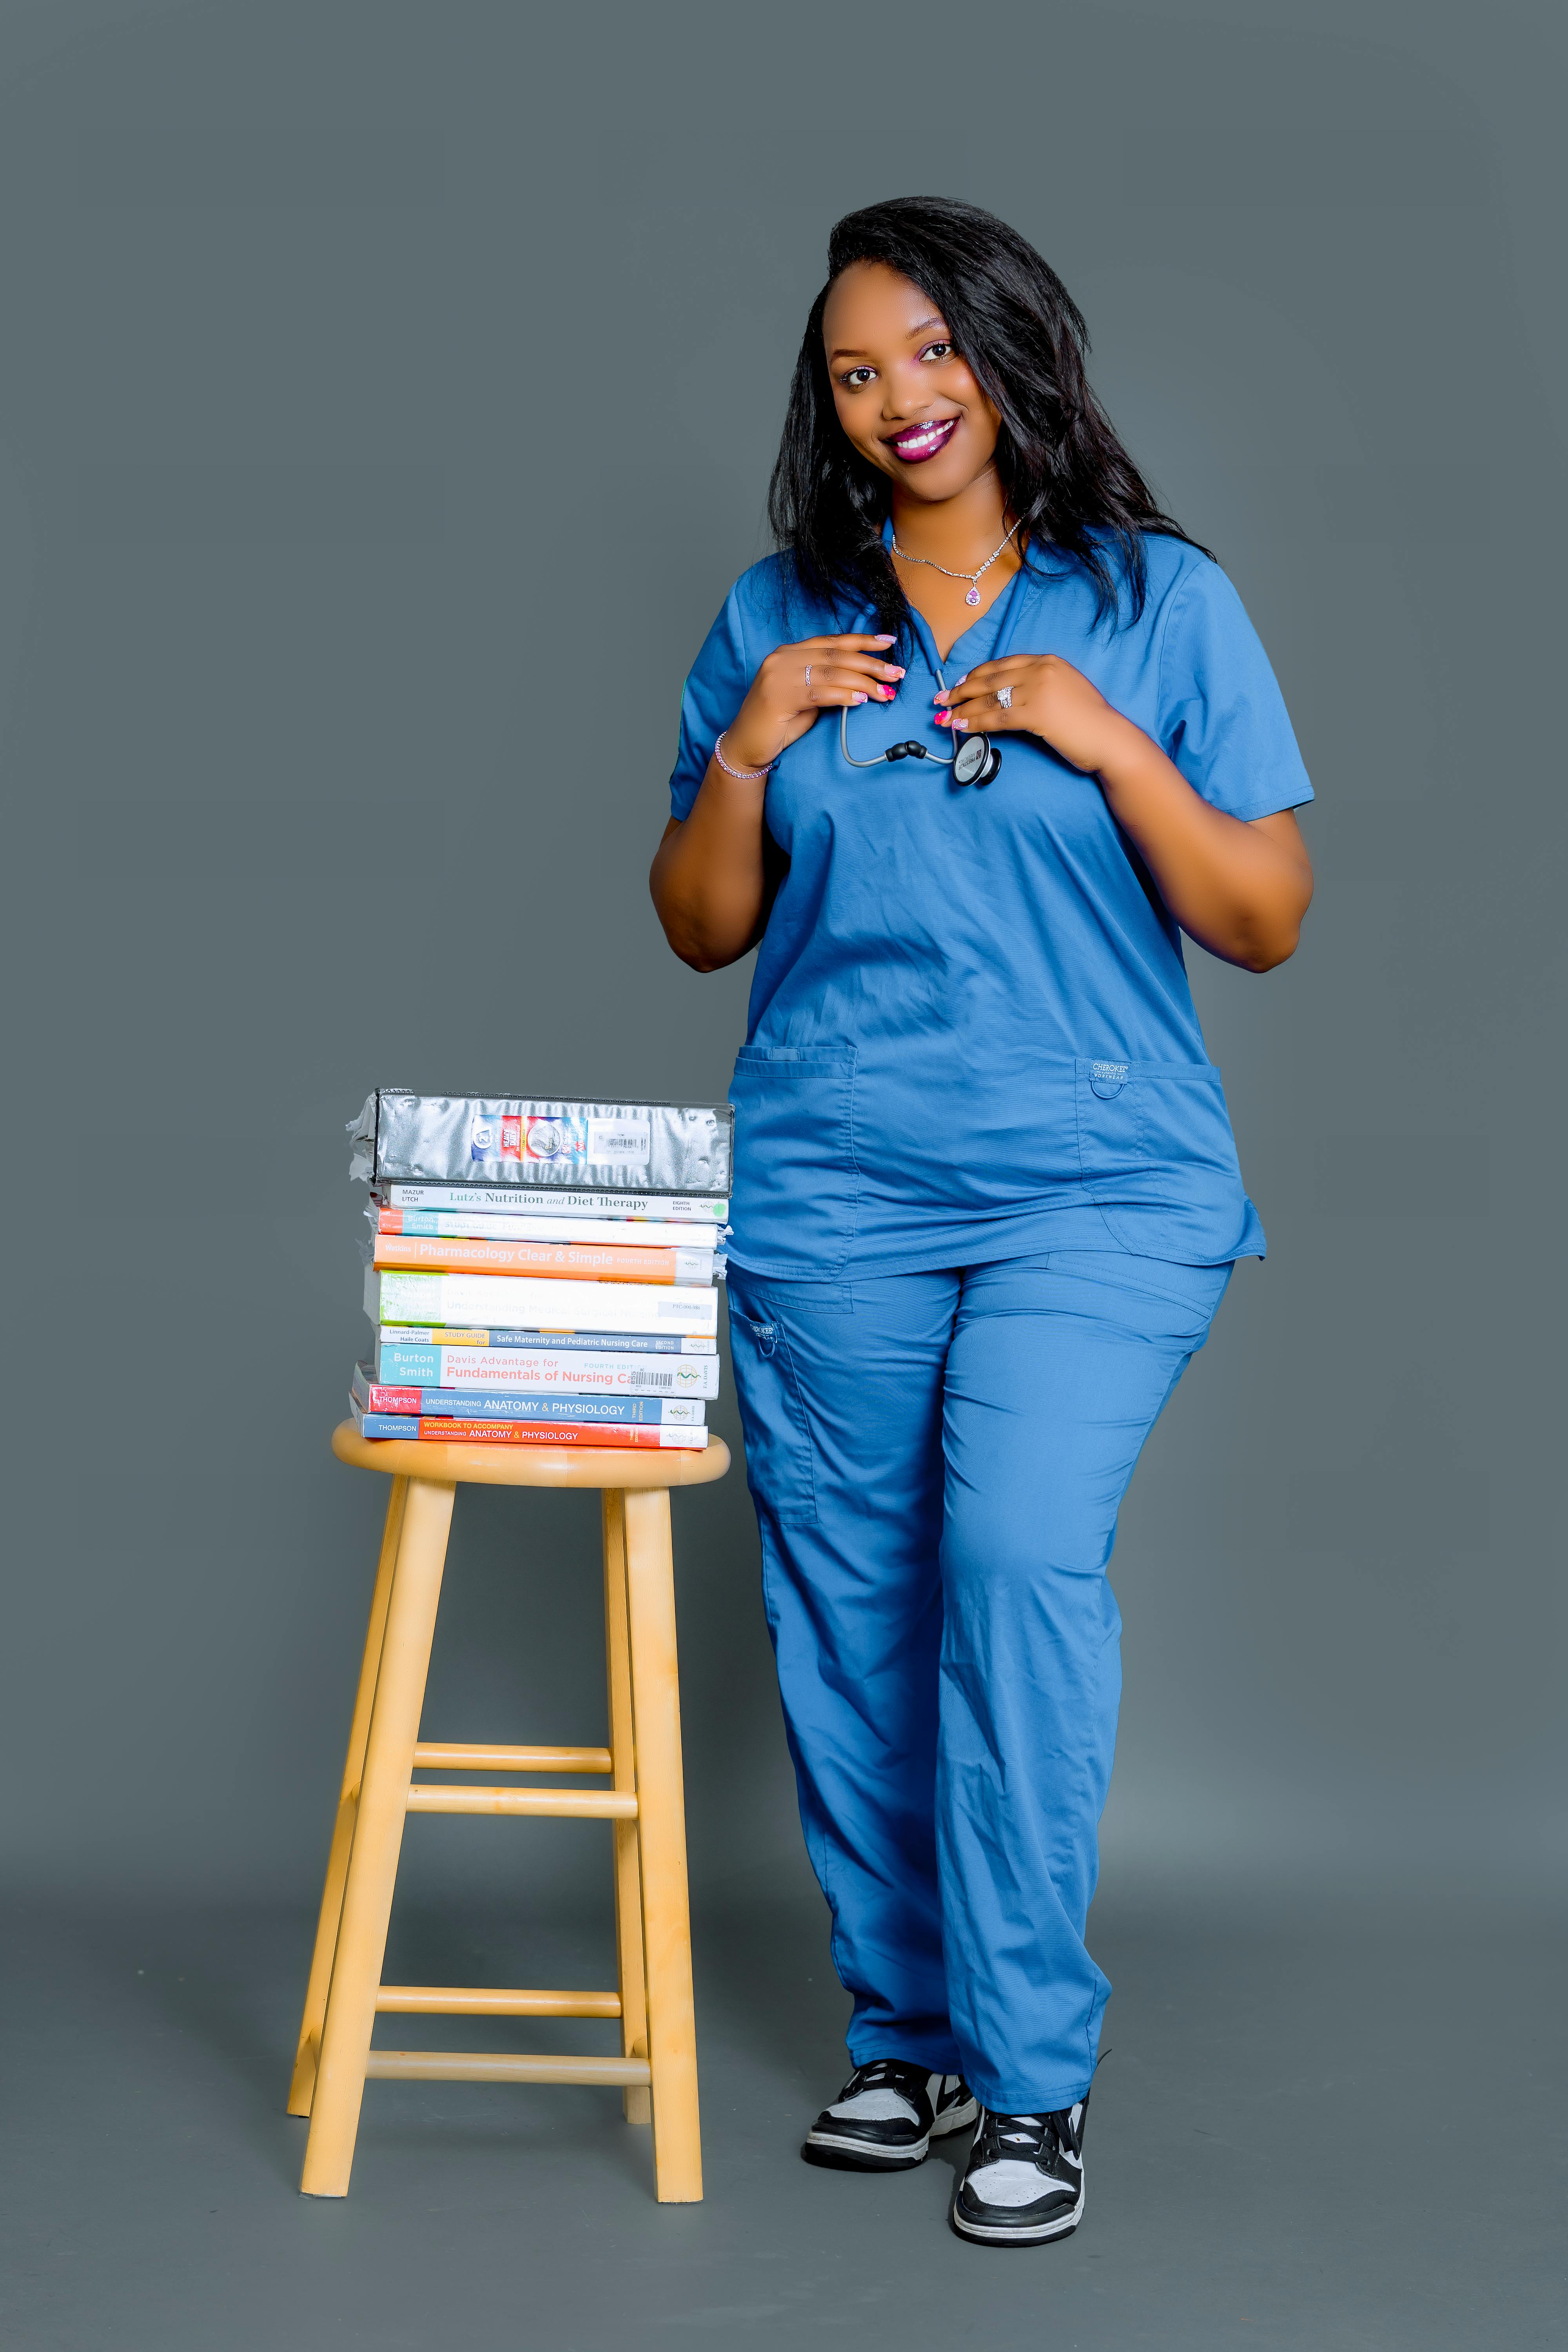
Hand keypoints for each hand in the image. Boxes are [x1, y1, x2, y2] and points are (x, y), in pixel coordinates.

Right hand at [722, 634, 906, 770]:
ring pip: (832, 672)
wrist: (745, 746)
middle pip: (836, 655)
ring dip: (865, 681)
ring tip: (887, 690)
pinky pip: (820, 693)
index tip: (889, 642)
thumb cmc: (778, 724)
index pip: (832, 642)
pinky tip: (863, 700)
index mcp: (789, 653)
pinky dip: (844, 696)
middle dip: (871, 663)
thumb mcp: (806, 699)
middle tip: (897, 673)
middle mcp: (783, 658)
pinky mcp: (778, 697)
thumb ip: (826, 685)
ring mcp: (778, 676)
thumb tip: (862, 685)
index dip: (862, 640)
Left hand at [935, 655, 1124, 773]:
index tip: (960, 683)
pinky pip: (997, 718)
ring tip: (943, 717)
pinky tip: (961, 727)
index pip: (1002, 664)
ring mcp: (1038, 690)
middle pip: (990, 679)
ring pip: (989, 699)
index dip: (977, 674)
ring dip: (962, 709)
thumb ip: (1040, 686)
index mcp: (1047, 661)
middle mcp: (1041, 670)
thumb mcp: (1065, 690)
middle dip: (961, 690)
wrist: (1110, 737)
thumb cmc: (1090, 720)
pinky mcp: (1036, 713)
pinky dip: (976, 723)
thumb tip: (1012, 697)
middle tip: (941, 699)